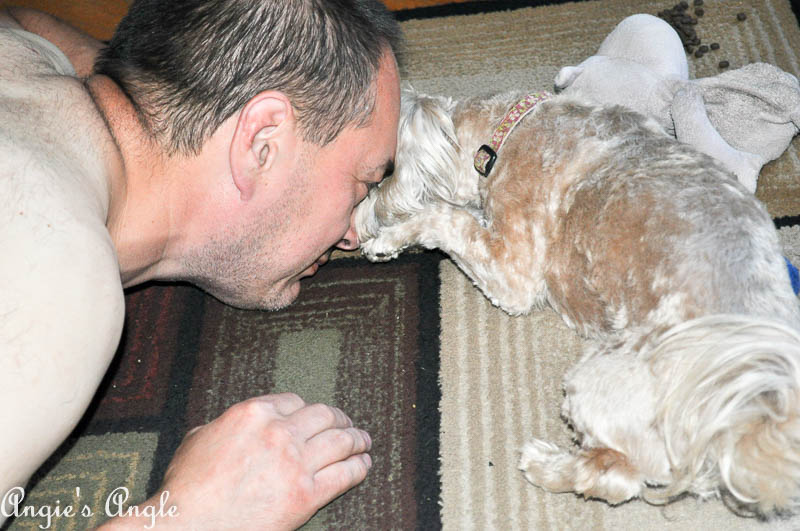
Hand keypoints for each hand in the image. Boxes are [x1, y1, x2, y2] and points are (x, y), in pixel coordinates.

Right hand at [100, 393, 371, 529]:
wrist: (187, 525)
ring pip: (341, 441)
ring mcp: (296, 463)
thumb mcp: (199, 438)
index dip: (307, 409)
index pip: (294, 401)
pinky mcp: (307, 494)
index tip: (314, 416)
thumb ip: (226, 424)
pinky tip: (364, 465)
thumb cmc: (186, 487)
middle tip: (348, 423)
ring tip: (364, 441)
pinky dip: (360, 467)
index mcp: (253, 413)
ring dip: (357, 439)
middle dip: (340, 418)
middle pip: (324, 416)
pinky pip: (345, 474)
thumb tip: (236, 426)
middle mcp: (279, 432)